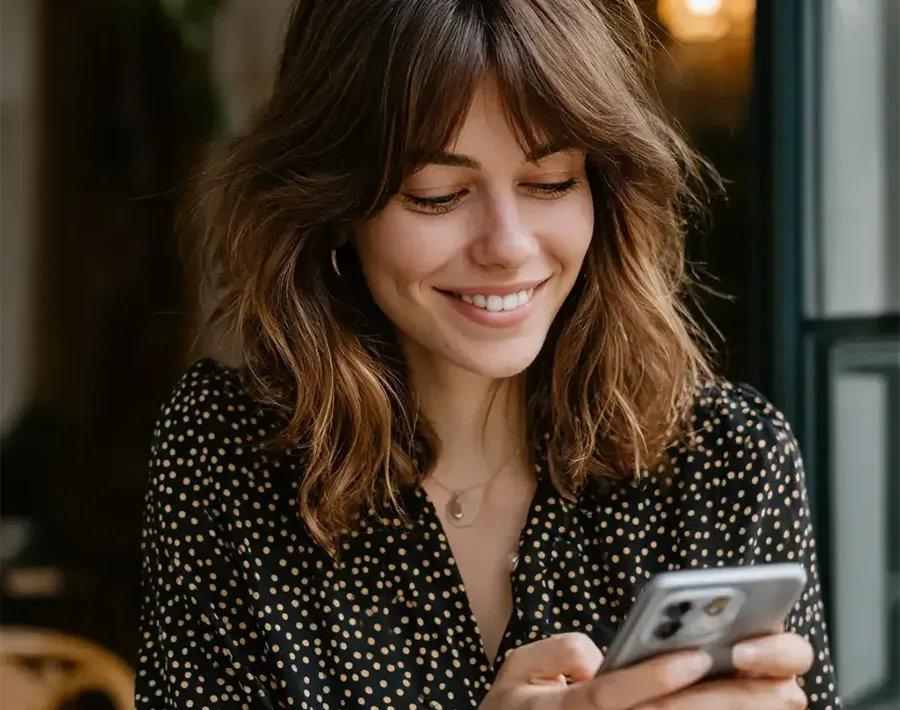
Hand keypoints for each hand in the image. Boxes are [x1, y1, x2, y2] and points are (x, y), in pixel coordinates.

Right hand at [478, 631, 812, 709]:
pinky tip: (750, 705)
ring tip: (778, 695)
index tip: (693, 656)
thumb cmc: (516, 706)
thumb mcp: (515, 670)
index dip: (651, 678)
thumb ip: (555, 653)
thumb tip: (599, 659)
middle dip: (718, 702)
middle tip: (767, 679)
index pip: (610, 698)